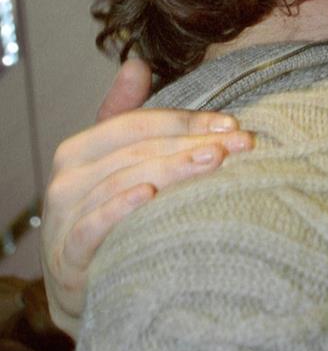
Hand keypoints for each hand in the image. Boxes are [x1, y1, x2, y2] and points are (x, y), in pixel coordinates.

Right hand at [40, 60, 253, 333]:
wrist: (85, 287)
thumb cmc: (107, 215)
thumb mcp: (114, 163)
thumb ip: (124, 115)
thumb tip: (137, 63)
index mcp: (81, 149)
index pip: (138, 123)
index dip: (187, 121)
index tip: (233, 123)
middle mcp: (67, 178)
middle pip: (138, 151)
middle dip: (194, 143)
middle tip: (241, 143)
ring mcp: (64, 215)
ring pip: (122, 182)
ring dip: (171, 169)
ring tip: (214, 161)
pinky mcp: (68, 255)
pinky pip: (92, 225)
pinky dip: (118, 208)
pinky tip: (149, 196)